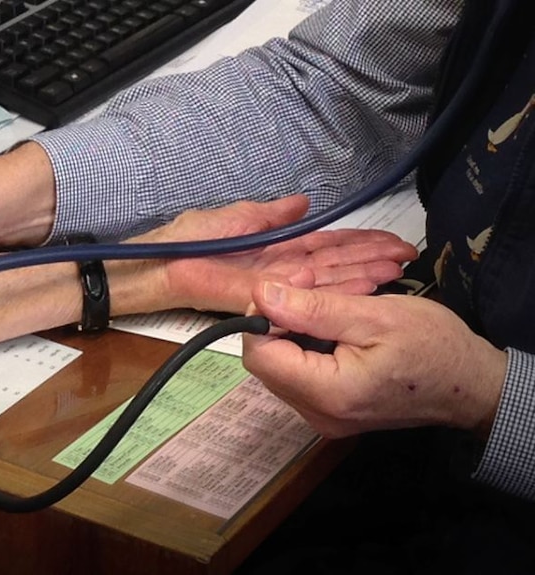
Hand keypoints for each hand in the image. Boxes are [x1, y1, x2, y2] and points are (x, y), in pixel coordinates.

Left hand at [128, 196, 418, 313]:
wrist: (150, 263)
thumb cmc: (184, 239)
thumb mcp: (236, 218)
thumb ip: (272, 215)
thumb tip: (304, 203)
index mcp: (275, 254)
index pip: (324, 250)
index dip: (356, 246)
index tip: (390, 243)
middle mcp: (279, 274)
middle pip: (331, 267)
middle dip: (369, 261)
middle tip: (407, 257)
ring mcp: (270, 288)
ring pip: (323, 282)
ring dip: (360, 276)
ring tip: (397, 269)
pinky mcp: (257, 297)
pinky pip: (299, 293)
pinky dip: (333, 289)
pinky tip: (363, 282)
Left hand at [242, 282, 507, 437]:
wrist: (470, 385)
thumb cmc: (431, 345)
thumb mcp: (373, 315)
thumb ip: (312, 309)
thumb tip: (262, 294)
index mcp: (327, 393)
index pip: (260, 355)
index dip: (260, 316)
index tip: (286, 286)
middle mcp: (316, 415)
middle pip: (266, 363)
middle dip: (276, 320)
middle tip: (306, 286)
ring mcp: (322, 418)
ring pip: (279, 368)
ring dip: (290, 331)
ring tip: (322, 301)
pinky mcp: (330, 413)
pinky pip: (299, 377)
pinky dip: (304, 347)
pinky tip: (328, 325)